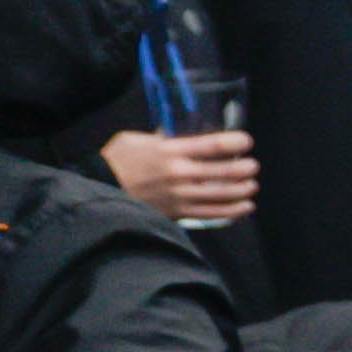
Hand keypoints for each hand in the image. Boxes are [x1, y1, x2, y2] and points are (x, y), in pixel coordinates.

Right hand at [99, 128, 258, 221]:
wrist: (99, 189)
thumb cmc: (117, 160)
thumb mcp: (137, 139)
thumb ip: (163, 139)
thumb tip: (182, 136)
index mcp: (170, 151)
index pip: (212, 145)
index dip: (235, 142)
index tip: (246, 141)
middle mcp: (179, 173)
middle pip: (224, 171)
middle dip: (245, 168)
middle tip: (252, 166)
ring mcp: (179, 196)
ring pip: (222, 194)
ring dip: (243, 190)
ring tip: (251, 186)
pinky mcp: (178, 213)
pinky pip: (212, 214)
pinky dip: (233, 211)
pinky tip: (245, 207)